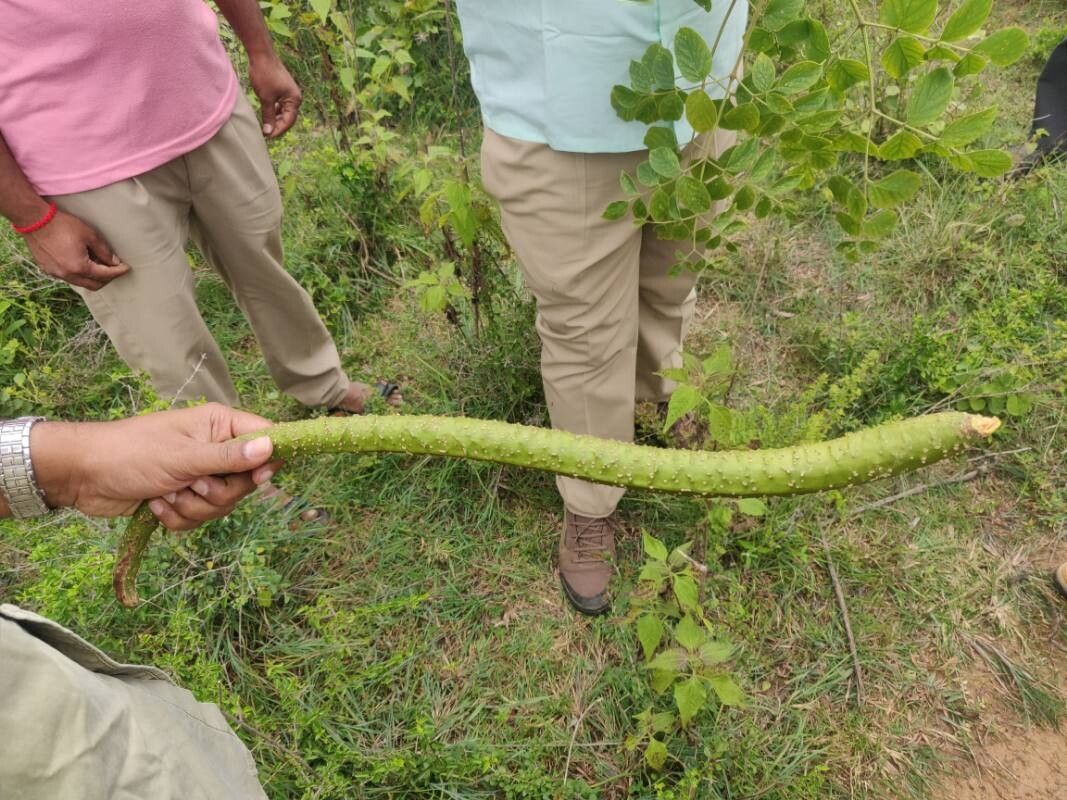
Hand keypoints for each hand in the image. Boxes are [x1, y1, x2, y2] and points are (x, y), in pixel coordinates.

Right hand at [23, 210, 128, 290]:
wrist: (34, 220)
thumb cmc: (62, 225)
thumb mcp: (89, 235)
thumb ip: (104, 251)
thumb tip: (114, 261)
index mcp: (79, 267)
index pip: (104, 275)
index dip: (118, 272)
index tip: (126, 268)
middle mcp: (67, 275)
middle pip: (94, 285)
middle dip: (107, 278)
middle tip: (115, 269)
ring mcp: (56, 274)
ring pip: (81, 282)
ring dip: (93, 277)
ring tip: (99, 264)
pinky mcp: (48, 269)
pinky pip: (69, 277)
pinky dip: (80, 274)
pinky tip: (83, 262)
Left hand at [32, 404, 282, 530]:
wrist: (83, 476)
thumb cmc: (132, 454)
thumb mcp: (184, 457)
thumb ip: (229, 457)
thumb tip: (271, 447)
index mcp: (219, 426)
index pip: (265, 437)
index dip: (267, 460)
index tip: (256, 478)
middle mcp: (214, 448)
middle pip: (246, 481)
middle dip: (216, 493)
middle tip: (191, 483)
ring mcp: (199, 474)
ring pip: (222, 505)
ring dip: (192, 507)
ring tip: (165, 493)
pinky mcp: (184, 498)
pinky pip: (199, 518)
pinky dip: (177, 517)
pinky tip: (155, 504)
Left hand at [248, 56, 301, 138]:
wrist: (261, 54)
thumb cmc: (265, 74)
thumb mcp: (265, 98)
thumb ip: (268, 116)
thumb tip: (268, 132)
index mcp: (294, 99)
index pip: (289, 121)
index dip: (278, 130)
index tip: (267, 136)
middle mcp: (294, 97)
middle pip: (288, 117)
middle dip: (277, 126)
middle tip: (265, 133)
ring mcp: (289, 93)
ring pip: (283, 111)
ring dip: (275, 119)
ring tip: (265, 125)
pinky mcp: (282, 89)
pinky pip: (280, 104)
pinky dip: (273, 110)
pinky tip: (266, 114)